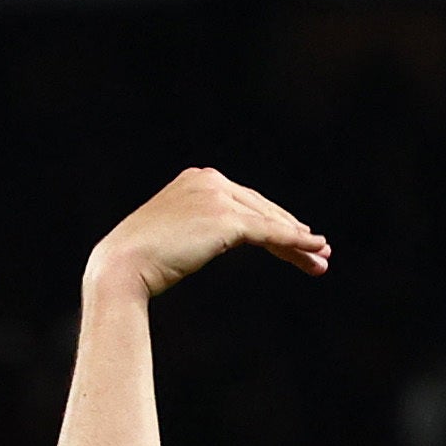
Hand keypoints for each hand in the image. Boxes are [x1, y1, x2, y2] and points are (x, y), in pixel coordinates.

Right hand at [84, 168, 329, 299]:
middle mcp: (209, 180)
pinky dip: (294, 242)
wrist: (123, 266)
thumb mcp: (174, 234)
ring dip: (299, 242)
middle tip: (320, 252)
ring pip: (269, 222)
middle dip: (293, 233)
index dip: (275, 221)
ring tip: (322, 260)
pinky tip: (314, 249)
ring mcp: (217, 197)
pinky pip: (268, 232)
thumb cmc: (142, 259)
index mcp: (197, 179)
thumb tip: (216, 239)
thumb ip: (198, 228)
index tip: (298, 238)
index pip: (246, 201)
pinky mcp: (225, 220)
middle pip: (262, 209)